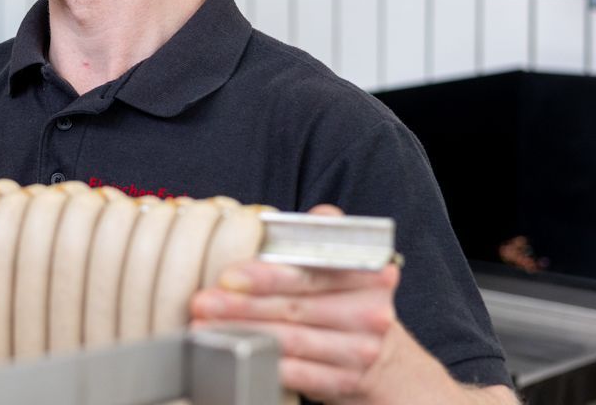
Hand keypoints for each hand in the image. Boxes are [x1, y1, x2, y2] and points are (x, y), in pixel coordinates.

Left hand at [189, 205, 514, 403]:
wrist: (392, 365)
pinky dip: (265, 365)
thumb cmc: (353, 303)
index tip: (229, 274)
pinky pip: (300, 374)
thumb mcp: (350, 266)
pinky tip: (236, 356)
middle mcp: (369, 313)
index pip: (312, 270)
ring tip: (205, 328)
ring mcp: (359, 351)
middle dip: (241, 305)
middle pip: (295, 307)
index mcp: (367, 274)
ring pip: (291, 341)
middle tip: (203, 301)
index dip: (268, 273)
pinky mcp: (345, 382)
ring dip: (243, 334)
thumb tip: (317, 213)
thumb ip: (328, 235)